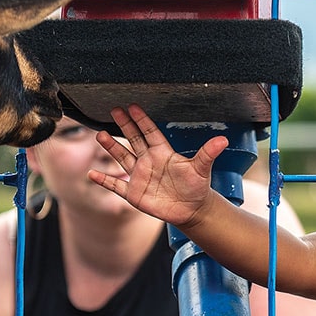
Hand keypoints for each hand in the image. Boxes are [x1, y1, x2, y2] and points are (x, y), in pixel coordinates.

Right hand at [88, 104, 228, 228]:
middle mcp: (149, 161)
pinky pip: (115, 185)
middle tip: (114, 109)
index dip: (142, 120)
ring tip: (100, 135)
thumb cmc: (196, 187)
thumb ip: (208, 153)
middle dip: (124, 125)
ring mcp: (140, 176)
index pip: (150, 132)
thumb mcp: (201, 168)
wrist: (192, 209)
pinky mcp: (134, 193)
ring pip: (122, 157)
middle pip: (134, 139)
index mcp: (163, 153)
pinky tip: (92, 174)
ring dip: (111, 147)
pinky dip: (104, 180)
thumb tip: (223, 140)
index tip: (133, 106)